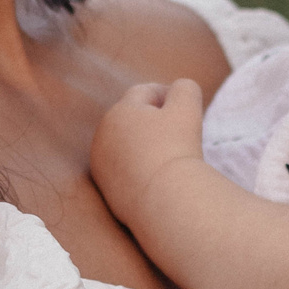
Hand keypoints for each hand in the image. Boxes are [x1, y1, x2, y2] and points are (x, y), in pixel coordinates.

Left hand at [90, 78, 206, 214]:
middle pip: (131, 119)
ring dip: (143, 144)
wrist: (163, 199)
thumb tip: (179, 89)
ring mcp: (101, 165)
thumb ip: (185, 88)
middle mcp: (103, 135)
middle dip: (152, 119)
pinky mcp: (106, 190)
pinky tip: (156, 175)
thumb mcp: (187, 109)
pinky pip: (125, 170)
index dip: (166, 93)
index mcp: (119, 111)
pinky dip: (138, 167)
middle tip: (179, 129)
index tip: (184, 104)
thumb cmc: (176, 149)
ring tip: (168, 154)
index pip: (143, 93)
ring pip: (126, 145)